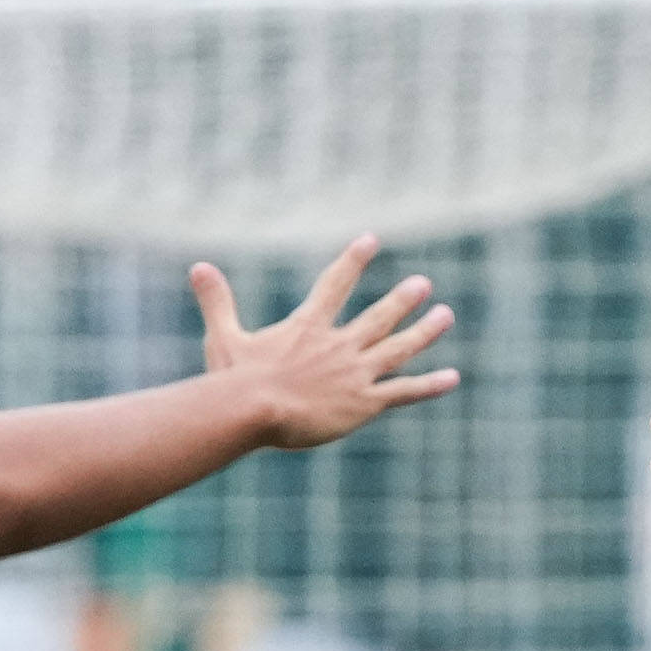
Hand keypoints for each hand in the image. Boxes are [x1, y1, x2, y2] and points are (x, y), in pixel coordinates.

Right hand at [188, 238, 457, 449]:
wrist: (254, 410)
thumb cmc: (235, 380)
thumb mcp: (224, 337)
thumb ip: (217, 301)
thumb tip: (198, 266)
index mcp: (307, 327)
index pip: (334, 284)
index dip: (353, 260)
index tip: (370, 240)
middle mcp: (338, 345)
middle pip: (378, 317)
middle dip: (402, 300)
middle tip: (423, 284)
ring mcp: (355, 373)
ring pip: (399, 348)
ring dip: (424, 331)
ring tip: (446, 316)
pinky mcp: (365, 402)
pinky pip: (404, 392)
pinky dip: (429, 385)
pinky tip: (452, 378)